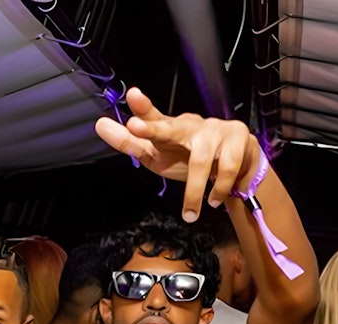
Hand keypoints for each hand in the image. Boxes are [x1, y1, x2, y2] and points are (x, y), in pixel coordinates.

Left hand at [95, 87, 259, 221]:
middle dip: (152, 129)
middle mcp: (190, 125)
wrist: (237, 162)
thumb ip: (131, 143)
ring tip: (191, 213)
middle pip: (171, 128)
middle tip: (134, 127)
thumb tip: (100, 125)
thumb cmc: (189, 157)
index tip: (131, 96)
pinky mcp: (238, 138)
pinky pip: (226, 168)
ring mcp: (215, 129)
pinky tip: (214, 200)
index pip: (152, 116)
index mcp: (169, 128)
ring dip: (194, 192)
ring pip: (200, 161)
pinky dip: (218, 189)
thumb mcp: (158, 155)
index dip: (141, 108)